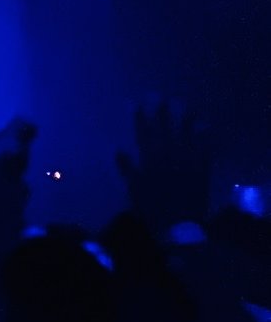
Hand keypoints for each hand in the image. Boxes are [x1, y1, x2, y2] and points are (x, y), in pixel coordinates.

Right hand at [116, 100, 210, 233]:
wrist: (179, 226)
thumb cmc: (152, 207)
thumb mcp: (134, 188)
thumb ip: (126, 167)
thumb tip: (117, 148)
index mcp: (149, 159)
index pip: (143, 132)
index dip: (140, 117)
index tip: (136, 102)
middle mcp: (168, 155)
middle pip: (164, 128)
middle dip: (160, 111)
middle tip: (159, 95)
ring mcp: (186, 161)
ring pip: (185, 134)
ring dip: (183, 118)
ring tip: (182, 104)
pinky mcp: (200, 170)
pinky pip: (203, 149)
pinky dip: (203, 137)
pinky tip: (204, 125)